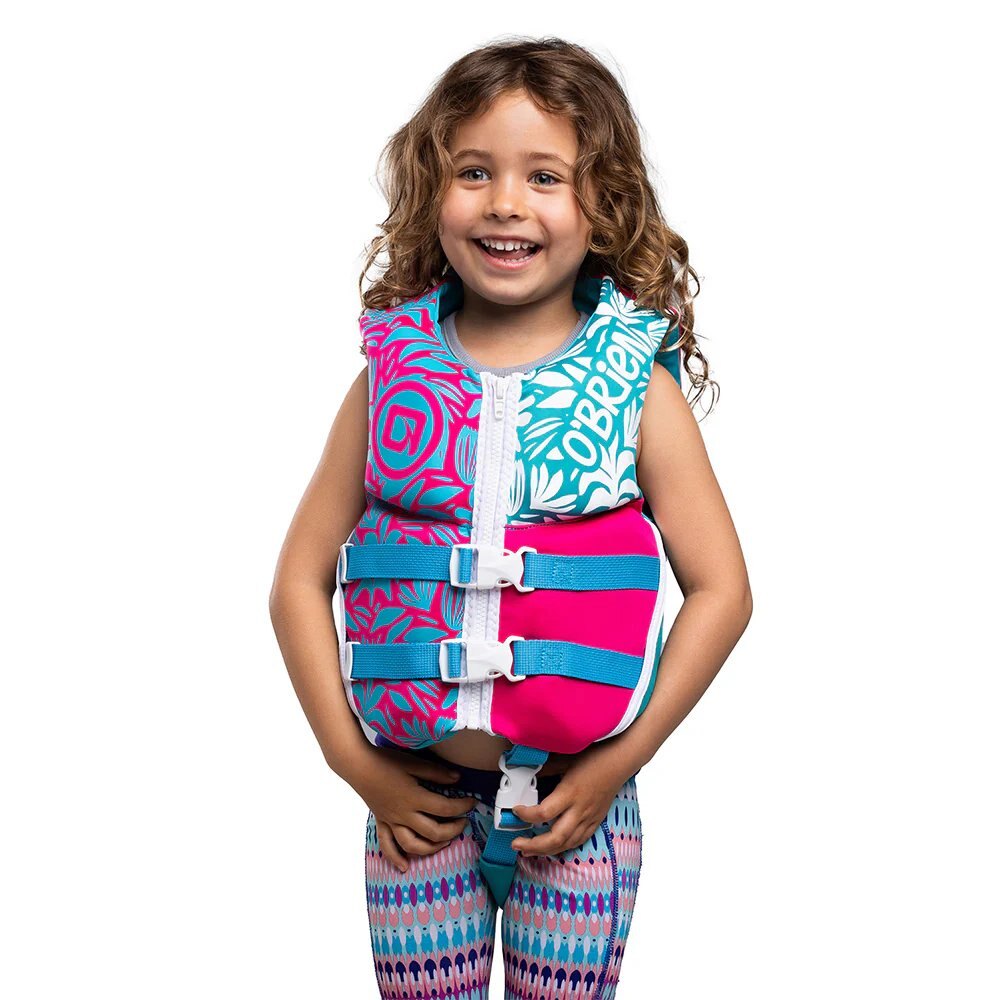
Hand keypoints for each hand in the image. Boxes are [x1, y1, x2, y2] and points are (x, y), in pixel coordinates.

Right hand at [348, 744, 478, 872]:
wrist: (358, 765)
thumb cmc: (386, 761)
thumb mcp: (414, 762)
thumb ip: (436, 773)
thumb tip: (458, 779)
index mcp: (415, 798)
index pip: (445, 808)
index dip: (462, 806)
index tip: (472, 802)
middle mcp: (404, 814)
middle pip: (433, 832)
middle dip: (453, 830)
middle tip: (463, 822)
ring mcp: (392, 821)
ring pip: (413, 845)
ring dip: (432, 848)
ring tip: (445, 843)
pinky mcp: (382, 822)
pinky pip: (388, 846)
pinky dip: (396, 858)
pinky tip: (405, 866)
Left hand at [508, 743, 636, 856]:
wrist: (620, 760)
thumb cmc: (594, 756)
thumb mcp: (565, 759)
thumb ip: (546, 768)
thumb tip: (526, 772)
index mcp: (570, 792)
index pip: (544, 813)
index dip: (526, 815)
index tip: (515, 810)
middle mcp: (579, 809)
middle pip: (555, 838)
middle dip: (533, 845)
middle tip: (516, 843)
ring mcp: (589, 817)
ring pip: (567, 844)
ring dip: (546, 851)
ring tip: (528, 850)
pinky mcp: (596, 821)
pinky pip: (579, 840)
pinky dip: (564, 847)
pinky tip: (553, 847)